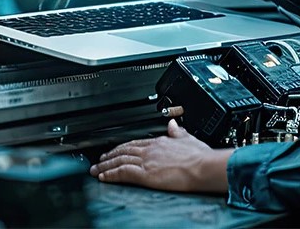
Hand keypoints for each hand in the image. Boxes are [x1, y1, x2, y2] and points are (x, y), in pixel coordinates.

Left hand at [90, 119, 230, 193]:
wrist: (203, 166)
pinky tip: (104, 176)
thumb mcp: (188, 138)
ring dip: (106, 165)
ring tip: (96, 169)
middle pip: (123, 151)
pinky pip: (123, 173)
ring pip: (120, 161)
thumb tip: (172, 124)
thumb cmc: (200, 156)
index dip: (122, 147)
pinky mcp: (146, 174)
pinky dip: (111, 174)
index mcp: (159, 142)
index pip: (135, 143)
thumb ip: (177, 132)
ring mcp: (147, 161)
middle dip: (109, 156)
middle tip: (99, 159)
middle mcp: (150, 150)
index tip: (114, 150)